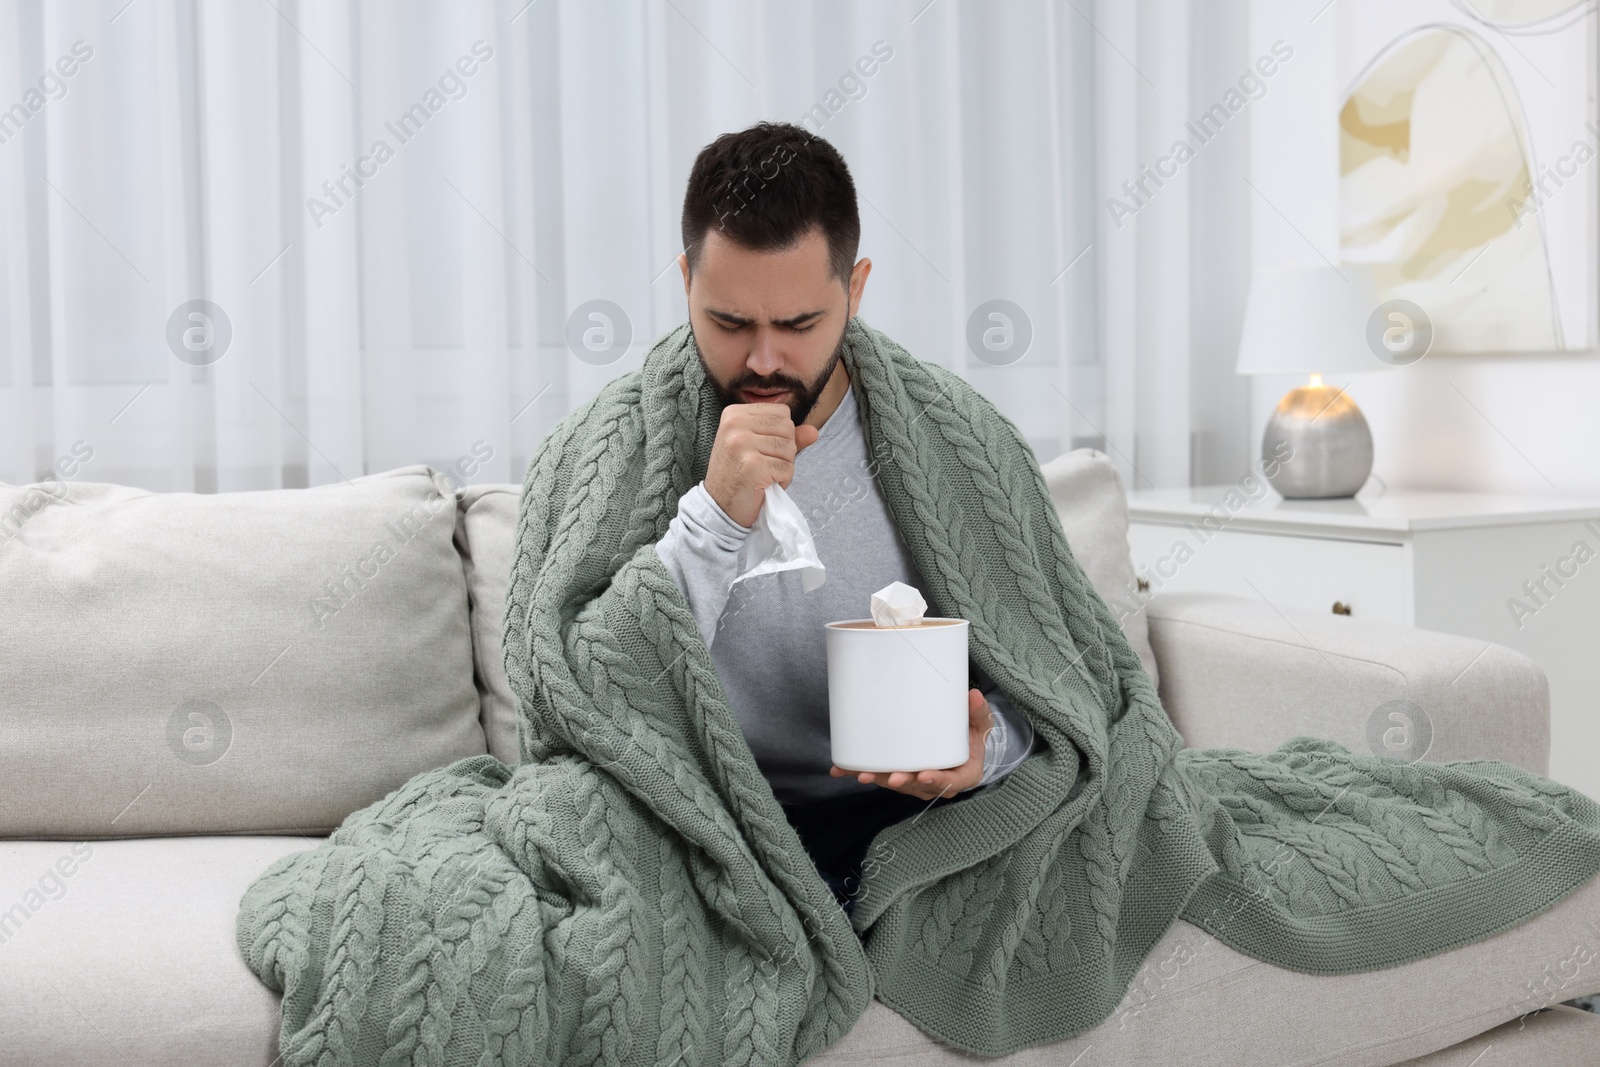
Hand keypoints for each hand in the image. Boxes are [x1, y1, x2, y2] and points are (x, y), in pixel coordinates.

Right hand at [704, 403, 819, 527]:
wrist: (720, 507)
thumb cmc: (740, 475)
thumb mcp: (758, 447)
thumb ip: (785, 436)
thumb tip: (813, 431)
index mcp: (735, 413)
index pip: (782, 412)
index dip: (781, 434)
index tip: (760, 450)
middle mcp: (735, 423)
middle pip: (788, 428)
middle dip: (784, 451)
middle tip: (762, 466)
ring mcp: (742, 443)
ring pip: (789, 448)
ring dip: (783, 467)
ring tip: (763, 476)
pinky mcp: (752, 465)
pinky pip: (787, 468)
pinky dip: (782, 481)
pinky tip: (764, 485)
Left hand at [830, 688, 992, 800]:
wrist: (962, 747)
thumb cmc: (971, 736)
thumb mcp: (980, 725)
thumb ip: (977, 712)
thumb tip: (973, 695)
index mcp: (962, 775)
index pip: (950, 783)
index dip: (937, 781)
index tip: (925, 774)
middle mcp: (937, 783)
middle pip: (919, 787)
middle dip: (903, 782)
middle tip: (891, 778)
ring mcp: (917, 782)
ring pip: (897, 784)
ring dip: (879, 780)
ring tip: (861, 774)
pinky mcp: (900, 775)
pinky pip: (881, 776)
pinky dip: (859, 773)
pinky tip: (841, 771)